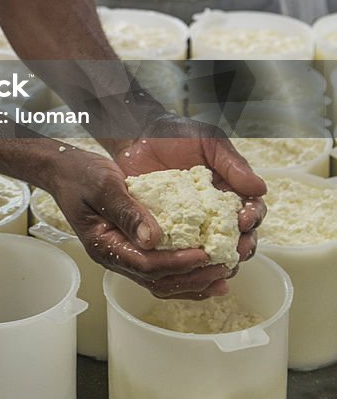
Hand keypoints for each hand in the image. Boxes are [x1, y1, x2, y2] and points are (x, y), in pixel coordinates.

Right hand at [47, 134, 262, 299]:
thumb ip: (128, 211)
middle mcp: (114, 256)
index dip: (177, 263)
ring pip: (161, 282)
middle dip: (192, 279)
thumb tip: (154, 238)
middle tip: (223, 268)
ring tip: (223, 276)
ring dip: (193, 282)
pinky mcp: (132, 246)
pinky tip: (206, 267)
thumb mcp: (104, 185)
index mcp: (105, 245)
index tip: (204, 254)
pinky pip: (160, 269)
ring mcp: (123, 254)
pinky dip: (185, 272)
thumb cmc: (81, 174)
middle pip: (157, 281)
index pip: (145, 265)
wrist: (65, 170)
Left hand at [112, 114, 266, 271]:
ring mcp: (193, 224)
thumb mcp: (208, 142)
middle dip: (242, 246)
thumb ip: (233, 163)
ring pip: (214, 251)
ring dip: (219, 260)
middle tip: (235, 250)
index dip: (252, 218)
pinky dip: (189, 262)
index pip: (252, 210)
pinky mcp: (169, 232)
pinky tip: (187, 263)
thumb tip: (260, 188)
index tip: (244, 220)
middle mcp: (216, 212)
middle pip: (239, 237)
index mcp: (230, 191)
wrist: (138, 136)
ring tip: (214, 260)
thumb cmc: (176, 135)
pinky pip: (182, 253)